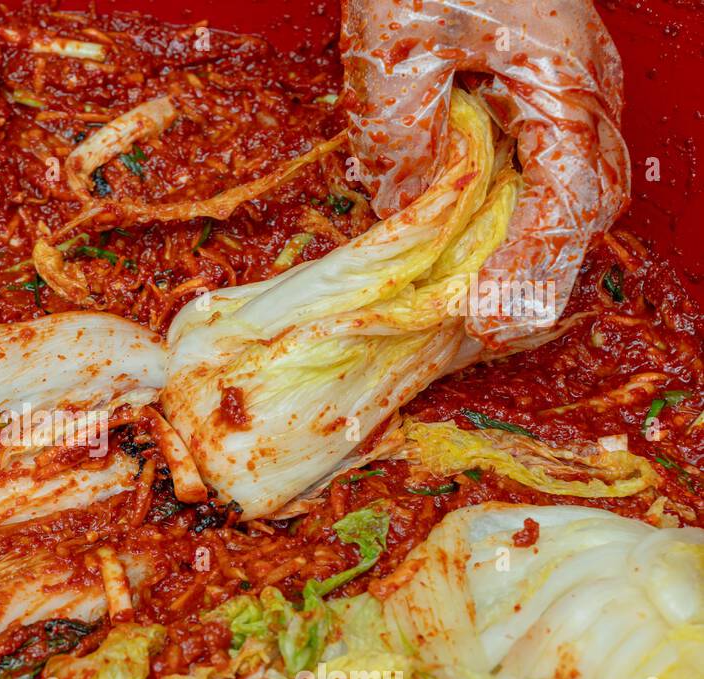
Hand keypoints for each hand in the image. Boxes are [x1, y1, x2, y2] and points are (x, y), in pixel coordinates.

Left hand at [341, 0, 629, 347]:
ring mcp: (569, 84)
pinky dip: (521, 209)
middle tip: (483, 328)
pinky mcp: (543, 84)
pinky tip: (478, 236)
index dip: (533, 271)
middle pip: (584, 205)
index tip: (494, 324)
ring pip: (572, 187)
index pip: (567, 201)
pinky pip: (547, 162)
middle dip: (539, 272)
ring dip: (532, 245)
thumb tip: (409, 209)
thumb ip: (405, 136)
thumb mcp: (397, 46)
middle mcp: (581, 87)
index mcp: (560, 79)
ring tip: (481, 298)